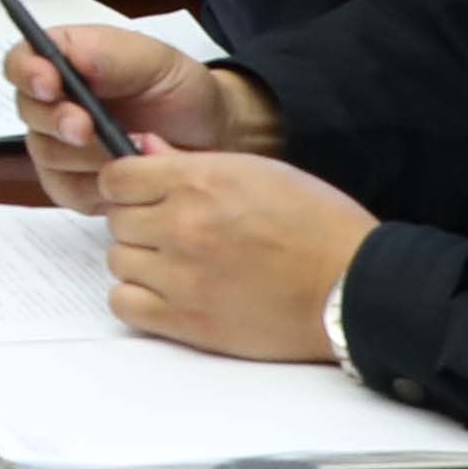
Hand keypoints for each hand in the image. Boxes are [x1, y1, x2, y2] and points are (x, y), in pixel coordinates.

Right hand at [6, 23, 281, 203]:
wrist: (211, 136)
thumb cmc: (179, 90)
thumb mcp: (154, 59)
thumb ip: (108, 54)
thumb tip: (67, 55)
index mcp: (65, 61)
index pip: (21, 62)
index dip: (27, 73)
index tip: (50, 83)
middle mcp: (53, 103)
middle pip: (28, 112)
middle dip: (56, 120)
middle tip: (86, 127)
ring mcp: (59, 146)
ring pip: (45, 155)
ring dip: (84, 156)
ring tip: (129, 150)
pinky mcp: (72, 185)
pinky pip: (65, 191)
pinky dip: (95, 186)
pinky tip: (125, 175)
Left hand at [94, 153, 374, 362]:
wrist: (351, 286)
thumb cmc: (318, 227)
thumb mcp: (259, 172)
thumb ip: (192, 162)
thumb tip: (143, 148)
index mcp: (201, 181)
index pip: (116, 176)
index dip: (126, 184)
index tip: (141, 193)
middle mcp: (183, 225)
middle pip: (116, 219)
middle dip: (139, 221)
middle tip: (172, 230)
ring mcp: (181, 275)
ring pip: (118, 260)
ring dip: (141, 260)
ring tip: (178, 263)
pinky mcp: (186, 320)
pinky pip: (124, 304)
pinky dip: (137, 299)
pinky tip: (168, 292)